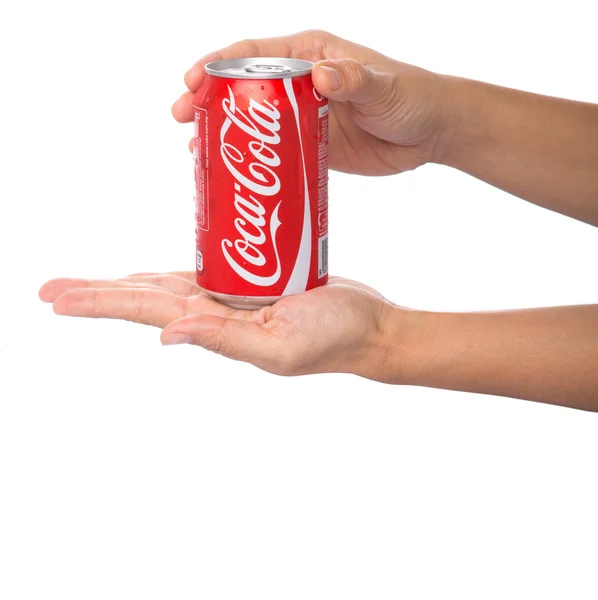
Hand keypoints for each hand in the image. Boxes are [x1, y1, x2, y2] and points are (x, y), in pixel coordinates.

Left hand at [39, 273, 411, 379]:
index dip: (102, 302)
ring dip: (127, 282)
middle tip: (51, 289)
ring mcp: (232, 295)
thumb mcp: (281, 346)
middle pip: (146, 297)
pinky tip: (153, 269)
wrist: (367, 326)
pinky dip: (173, 266)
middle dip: (99, 293)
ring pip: (167, 283)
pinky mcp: (253, 277)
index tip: (57, 299)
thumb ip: (226, 341)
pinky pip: (204, 267)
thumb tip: (168, 336)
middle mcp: (217, 312)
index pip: (147, 312)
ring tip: (91, 282)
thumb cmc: (334, 339)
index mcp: (217, 327)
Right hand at [172, 30, 454, 174]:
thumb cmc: (411, 96)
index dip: (217, 66)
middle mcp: (300, 84)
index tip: (191, 83)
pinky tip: (233, 177)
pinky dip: (252, 164)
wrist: (430, 133)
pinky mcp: (310, 148)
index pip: (252, 54)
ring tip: (197, 154)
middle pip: (243, 90)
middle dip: (208, 103)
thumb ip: (353, 80)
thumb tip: (321, 76)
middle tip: (182, 121)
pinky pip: (273, 154)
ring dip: (224, 138)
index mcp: (310, 55)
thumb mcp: (382, 86)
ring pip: (253, 126)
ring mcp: (303, 118)